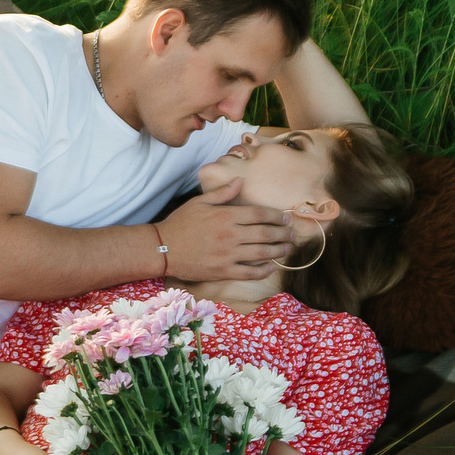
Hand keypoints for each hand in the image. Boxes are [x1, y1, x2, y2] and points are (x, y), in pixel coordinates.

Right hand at [158, 180, 290, 280]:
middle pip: (266, 233)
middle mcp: (230, 235)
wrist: (162, 248)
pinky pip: (249, 272)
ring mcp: (228, 255)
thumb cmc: (180, 223)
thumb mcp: (198, 202)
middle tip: (292, 234)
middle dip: (283, 234)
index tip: (285, 218)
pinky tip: (270, 267)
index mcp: (226, 216)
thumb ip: (221, 193)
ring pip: (262, 253)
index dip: (276, 216)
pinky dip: (263, 271)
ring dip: (278, 251)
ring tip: (287, 249)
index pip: (260, 214)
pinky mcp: (223, 271)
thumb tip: (240, 181)